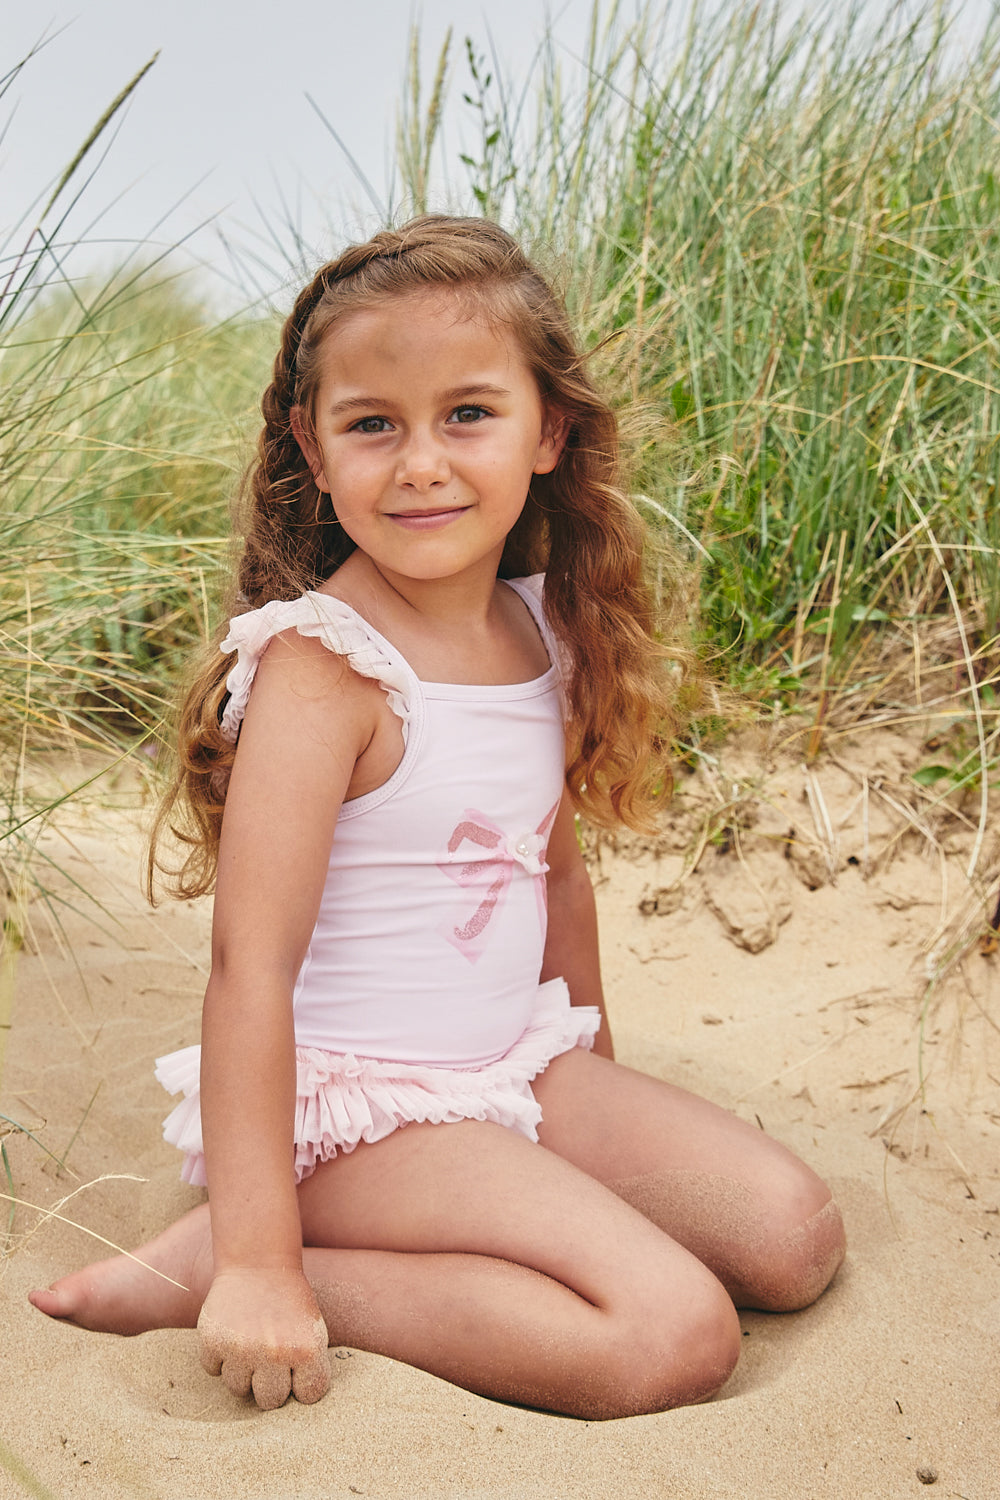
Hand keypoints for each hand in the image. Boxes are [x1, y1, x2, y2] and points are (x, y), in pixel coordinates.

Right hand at [197, 1266, 329, 1409]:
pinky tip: (231, 1333)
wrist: (257, 1263)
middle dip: (270, 1384)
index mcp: (306, 1349)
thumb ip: (310, 1368)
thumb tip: (298, 1407)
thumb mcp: (313, 1329)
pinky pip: (214, 1370)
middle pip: (270, 1402)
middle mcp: (274, 1353)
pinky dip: (219, 1357)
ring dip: (243, 1371)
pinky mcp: (213, 1342)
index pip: (308, 1395)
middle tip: (270, 1360)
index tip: (298, 1368)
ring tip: (250, 1343)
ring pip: (238, 1389)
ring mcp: (241, 1350)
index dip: (302, 1383)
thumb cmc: (290, 1301)